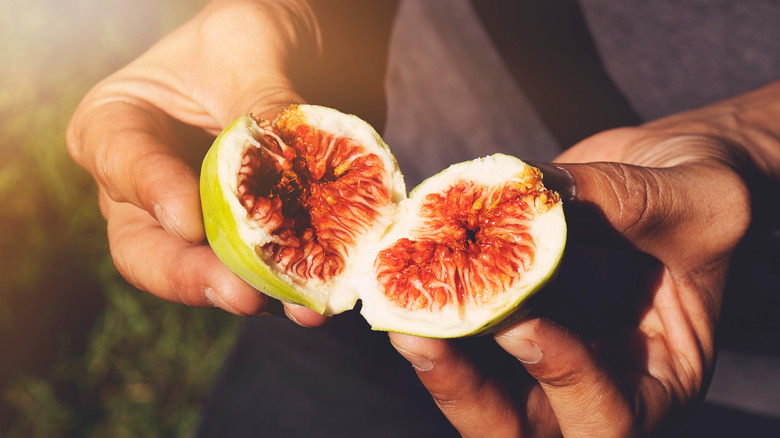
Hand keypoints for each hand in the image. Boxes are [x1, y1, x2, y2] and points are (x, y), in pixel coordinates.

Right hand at [66, 0, 326, 324]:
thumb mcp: (251, 46)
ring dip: (252, 293)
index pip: (120, 164)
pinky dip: (292, 284)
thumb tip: (282, 173)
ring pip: (207, 274)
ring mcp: (201, 220)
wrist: (315, 47)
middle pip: (147, 248)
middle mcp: (149, 185)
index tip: (191, 218)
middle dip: (192, 275)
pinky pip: (263, 272)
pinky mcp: (254, 236)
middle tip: (239, 294)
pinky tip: (322, 294)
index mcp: (120, 125)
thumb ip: (259, 106)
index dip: (151, 194)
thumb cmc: (260, 31)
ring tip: (296, 304)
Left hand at [389, 115, 760, 435]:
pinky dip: (429, 301)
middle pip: (520, 426)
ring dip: (432, 354)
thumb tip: (529, 197)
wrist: (667, 170)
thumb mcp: (702, 198)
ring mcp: (540, 351)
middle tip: (419, 337)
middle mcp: (591, 380)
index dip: (564, 379)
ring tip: (394, 304)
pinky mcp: (504, 313)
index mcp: (655, 380)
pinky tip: (402, 266)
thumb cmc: (703, 194)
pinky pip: (459, 327)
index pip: (609, 415)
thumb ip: (628, 202)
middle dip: (465, 391)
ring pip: (475, 386)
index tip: (524, 324)